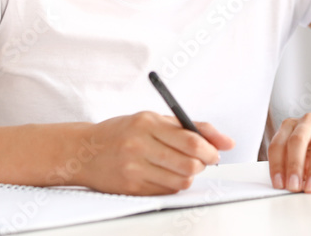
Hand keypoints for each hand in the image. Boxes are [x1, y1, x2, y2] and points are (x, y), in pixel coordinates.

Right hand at [72, 112, 233, 195]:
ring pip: (182, 180)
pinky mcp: (132, 188)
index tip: (216, 152)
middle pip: (189, 164)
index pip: (191, 141)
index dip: (210, 149)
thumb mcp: (153, 119)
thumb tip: (226, 142)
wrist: (84, 151)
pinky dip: (174, 184)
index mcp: (147, 123)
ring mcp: (134, 169)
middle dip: (203, 164)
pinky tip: (164, 174)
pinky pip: (168, 191)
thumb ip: (190, 127)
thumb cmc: (123, 132)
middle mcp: (139, 146)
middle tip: (201, 160)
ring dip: (189, 175)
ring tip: (180, 165)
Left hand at [267, 112, 310, 192]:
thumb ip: (297, 168)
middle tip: (293, 186)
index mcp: (294, 126)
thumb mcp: (307, 159)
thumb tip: (288, 184)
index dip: (277, 165)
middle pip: (297, 141)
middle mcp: (310, 121)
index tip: (279, 184)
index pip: (279, 143)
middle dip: (293, 166)